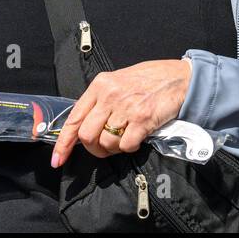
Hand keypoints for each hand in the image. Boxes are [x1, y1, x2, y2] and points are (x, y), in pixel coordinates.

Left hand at [51, 58, 191, 166]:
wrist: (181, 77)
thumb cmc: (151, 79)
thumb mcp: (119, 81)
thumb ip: (101, 100)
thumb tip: (85, 127)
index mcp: (100, 85)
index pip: (74, 118)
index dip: (63, 143)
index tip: (58, 159)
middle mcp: (110, 95)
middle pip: (87, 136)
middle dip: (94, 148)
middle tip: (106, 148)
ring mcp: (126, 107)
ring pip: (106, 143)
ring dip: (115, 148)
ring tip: (126, 138)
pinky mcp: (142, 119)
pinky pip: (125, 146)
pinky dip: (130, 147)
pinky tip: (138, 137)